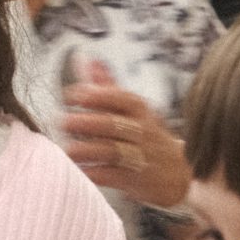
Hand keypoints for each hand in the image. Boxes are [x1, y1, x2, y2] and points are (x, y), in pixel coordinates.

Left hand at [60, 61, 192, 211]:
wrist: (178, 174)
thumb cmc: (146, 136)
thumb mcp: (132, 109)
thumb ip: (107, 86)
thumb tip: (86, 60)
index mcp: (139, 110)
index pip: (121, 97)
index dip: (96, 95)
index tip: (71, 95)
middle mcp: (142, 131)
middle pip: (114, 124)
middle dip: (87, 122)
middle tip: (62, 121)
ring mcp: (140, 156)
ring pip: (113, 151)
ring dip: (88, 150)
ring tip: (67, 150)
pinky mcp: (135, 180)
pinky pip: (113, 176)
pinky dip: (95, 173)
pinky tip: (80, 170)